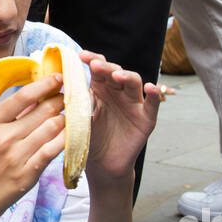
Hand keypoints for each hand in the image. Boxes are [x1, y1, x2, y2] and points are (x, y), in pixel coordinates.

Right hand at [0, 73, 66, 221]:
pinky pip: (53, 150)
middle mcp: (3, 137)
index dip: (44, 84)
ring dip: (66, 118)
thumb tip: (36, 93)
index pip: (23, 96)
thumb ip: (9, 114)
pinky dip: (66, 139)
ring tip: (71, 113)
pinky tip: (71, 132)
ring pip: (52, 128)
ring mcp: (16, 156)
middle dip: (61, 100)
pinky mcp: (28, 174)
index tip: (58, 78)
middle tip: (69, 96)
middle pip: (42, 111)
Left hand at [78, 51, 162, 184]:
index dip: (92, 59)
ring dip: (126, 76)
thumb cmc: (89, 139)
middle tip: (95, 65)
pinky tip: (151, 87)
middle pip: (115, 71)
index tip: (80, 56)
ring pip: (134, 82)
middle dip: (106, 67)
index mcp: (100, 88)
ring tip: (117, 75)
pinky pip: (153, 104)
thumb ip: (77, 104)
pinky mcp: (146, 118)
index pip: (98, 68)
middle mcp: (118, 91)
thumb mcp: (79, 120)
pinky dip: (155, 95)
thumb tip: (66, 87)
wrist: (102, 165)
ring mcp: (133, 103)